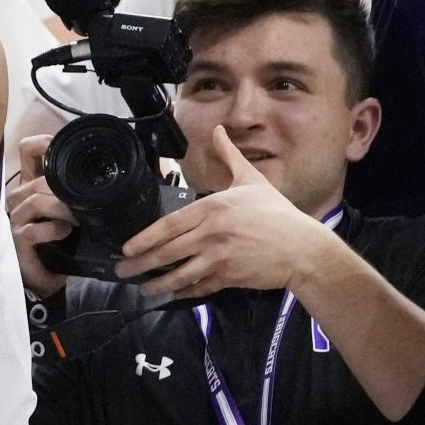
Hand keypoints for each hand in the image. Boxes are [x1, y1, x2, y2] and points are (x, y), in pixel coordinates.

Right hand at [7, 132, 74, 295]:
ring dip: (62, 208)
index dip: (43, 143)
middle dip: (64, 190)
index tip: (64, 150)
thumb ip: (76, 191)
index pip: (28, 150)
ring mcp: (16, 219)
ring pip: (36, 201)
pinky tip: (65, 232)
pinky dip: (53, 229)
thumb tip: (102, 173)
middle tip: (84, 203)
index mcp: (32, 184)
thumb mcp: (71, 210)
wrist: (51, 276)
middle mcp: (19, 197)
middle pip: (38, 180)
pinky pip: (34, 229)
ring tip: (78, 219)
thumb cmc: (62, 240)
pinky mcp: (18, 240)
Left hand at [114, 125, 326, 296]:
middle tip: (121, 271)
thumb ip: (229, 156)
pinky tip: (173, 294)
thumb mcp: (251, 180)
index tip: (127, 248)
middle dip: (141, 264)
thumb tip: (217, 130)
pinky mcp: (229, 278)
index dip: (145, 239)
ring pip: (180, 274)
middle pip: (168, 252)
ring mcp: (219, 258)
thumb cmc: (276, 213)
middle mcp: (212, 234)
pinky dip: (184, 292)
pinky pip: (200, 286)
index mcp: (213, 208)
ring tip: (142, 288)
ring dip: (158, 283)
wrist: (302, 248)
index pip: (169, 225)